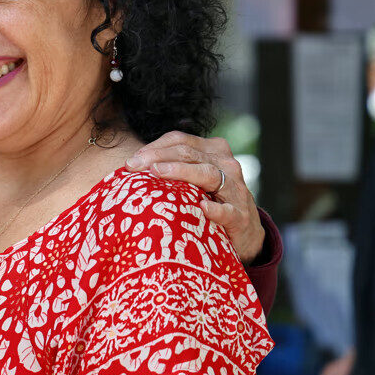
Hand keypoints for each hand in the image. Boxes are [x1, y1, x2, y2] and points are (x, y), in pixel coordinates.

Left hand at [126, 131, 264, 263]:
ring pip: (208, 173)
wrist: (244, 235)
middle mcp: (226, 164)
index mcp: (212, 151)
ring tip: (157, 173)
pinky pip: (228, 211)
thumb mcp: (192, 181)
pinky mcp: (240, 216)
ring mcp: (236, 189)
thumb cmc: (210, 202)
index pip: (180, 140)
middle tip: (134, 166)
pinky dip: (215, 209)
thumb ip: (170, 170)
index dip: (154, 147)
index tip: (131, 161)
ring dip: (182, 172)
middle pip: (189, 153)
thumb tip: (130, 167)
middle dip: (158, 157)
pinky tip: (202, 208)